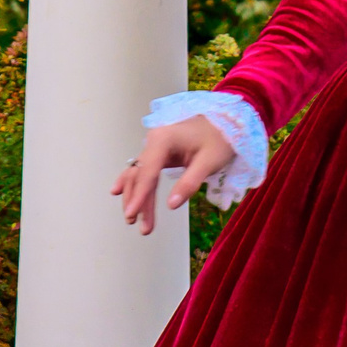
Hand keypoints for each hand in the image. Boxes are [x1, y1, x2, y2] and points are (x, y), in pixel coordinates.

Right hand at [110, 115, 235, 235]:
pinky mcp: (159, 151)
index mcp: (163, 140)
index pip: (147, 172)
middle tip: (137, 225)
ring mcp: (155, 145)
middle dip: (137, 200)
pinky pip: (144, 169)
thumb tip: (171, 205)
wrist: (227, 120)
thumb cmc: (220, 139)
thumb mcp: (209, 162)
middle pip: (140, 175)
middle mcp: (154, 140)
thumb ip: (189, 183)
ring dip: (136, 195)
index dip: (139, 195)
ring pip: (139, 174)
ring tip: (133, 220)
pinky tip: (118, 192)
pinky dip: (136, 183)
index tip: (132, 214)